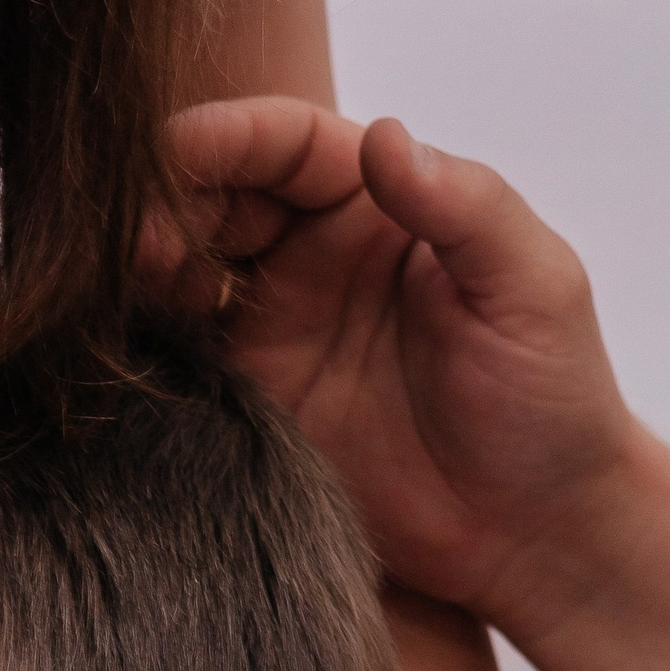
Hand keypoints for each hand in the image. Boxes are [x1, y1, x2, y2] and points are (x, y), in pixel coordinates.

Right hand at [168, 100, 652, 645]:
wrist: (531, 534)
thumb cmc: (553, 401)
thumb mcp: (533, 288)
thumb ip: (465, 207)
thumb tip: (384, 138)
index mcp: (382, 205)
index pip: (288, 145)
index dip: (228, 136)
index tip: (172, 146)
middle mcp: (315, 255)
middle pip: (216, 197)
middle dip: (166, 199)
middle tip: (134, 234)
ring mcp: (274, 328)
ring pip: (182, 269)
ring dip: (141, 265)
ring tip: (116, 281)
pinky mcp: (247, 400)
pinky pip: (176, 353)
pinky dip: (138, 336)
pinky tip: (116, 339)